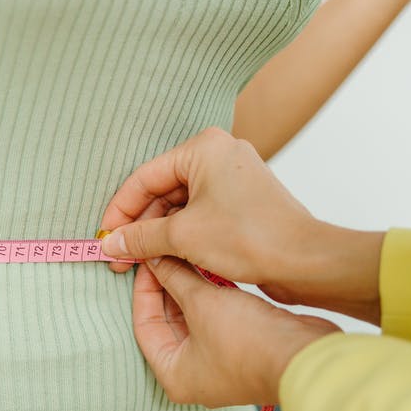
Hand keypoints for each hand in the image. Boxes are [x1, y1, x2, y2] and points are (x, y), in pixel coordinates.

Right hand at [99, 127, 385, 321]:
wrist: (305, 260)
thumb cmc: (253, 238)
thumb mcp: (184, 236)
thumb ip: (141, 237)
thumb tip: (112, 244)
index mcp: (203, 148)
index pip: (144, 178)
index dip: (120, 211)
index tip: (105, 239)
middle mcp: (219, 154)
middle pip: (162, 190)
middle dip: (140, 225)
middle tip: (121, 257)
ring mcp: (233, 178)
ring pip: (180, 204)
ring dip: (160, 234)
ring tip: (141, 262)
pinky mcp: (242, 201)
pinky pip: (200, 213)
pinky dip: (182, 235)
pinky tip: (167, 259)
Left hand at [133, 256, 339, 407]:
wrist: (304, 355)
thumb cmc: (249, 341)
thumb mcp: (203, 302)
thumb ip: (176, 278)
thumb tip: (156, 258)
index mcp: (173, 376)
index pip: (144, 326)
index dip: (143, 289)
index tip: (147, 260)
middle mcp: (194, 375)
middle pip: (168, 322)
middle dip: (168, 287)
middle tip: (164, 254)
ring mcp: (220, 364)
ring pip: (194, 319)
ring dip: (191, 289)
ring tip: (185, 255)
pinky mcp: (243, 350)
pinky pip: (217, 319)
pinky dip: (212, 296)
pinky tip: (210, 270)